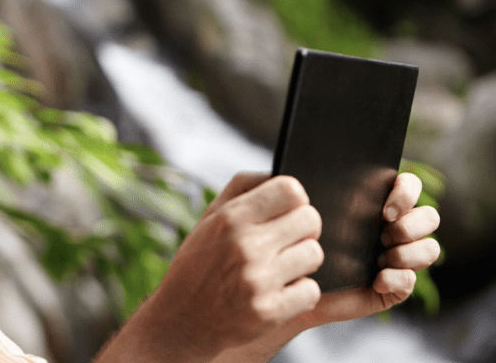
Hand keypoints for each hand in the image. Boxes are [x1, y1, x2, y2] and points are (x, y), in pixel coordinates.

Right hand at [115, 172, 324, 361]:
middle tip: (286, 241)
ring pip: (315, 254)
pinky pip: (311, 291)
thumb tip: (277, 173)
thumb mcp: (208, 219)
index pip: (292, 190)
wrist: (179, 322)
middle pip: (311, 220)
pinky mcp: (268, 312)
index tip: (288, 211)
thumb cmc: (197, 265)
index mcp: (231, 218)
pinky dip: (300, 293)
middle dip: (304, 229)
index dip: (296, 199)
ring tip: (279, 268)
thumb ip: (242, 189)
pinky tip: (278, 293)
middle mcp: (245, 246)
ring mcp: (258, 281)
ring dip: (302, 262)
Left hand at [293, 171, 440, 327]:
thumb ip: (300, 186)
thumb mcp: (298, 209)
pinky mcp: (394, 286)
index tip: (384, 211)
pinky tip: (375, 281)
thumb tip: (299, 173)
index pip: (409, 185)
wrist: (291, 283)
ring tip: (380, 260)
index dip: (406, 193)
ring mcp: (398, 257)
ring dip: (408, 253)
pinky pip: (410, 281)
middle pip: (430, 216)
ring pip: (430, 248)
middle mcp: (395, 228)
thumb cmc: (296, 239)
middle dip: (411, 225)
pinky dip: (395, 279)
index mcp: (377, 203)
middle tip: (383, 236)